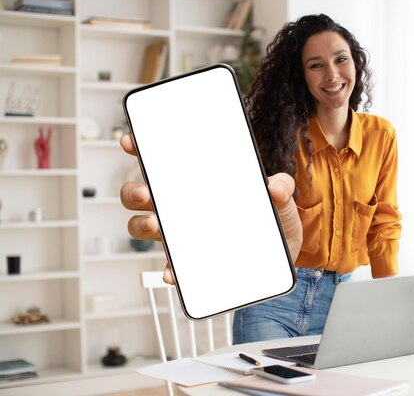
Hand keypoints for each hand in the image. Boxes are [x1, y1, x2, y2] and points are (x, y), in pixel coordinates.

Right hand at [119, 133, 302, 284]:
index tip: (131, 141)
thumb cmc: (273, 223)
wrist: (281, 260)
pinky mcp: (191, 262)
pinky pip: (171, 266)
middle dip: (135, 192)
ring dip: (143, 225)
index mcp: (197, 185)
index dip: (141, 150)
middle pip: (141, 196)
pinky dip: (169, 269)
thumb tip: (274, 187)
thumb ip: (282, 187)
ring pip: (145, 227)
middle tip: (147, 193)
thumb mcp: (281, 200)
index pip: (163, 164)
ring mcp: (183, 235)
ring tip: (157, 226)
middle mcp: (182, 208)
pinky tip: (173, 271)